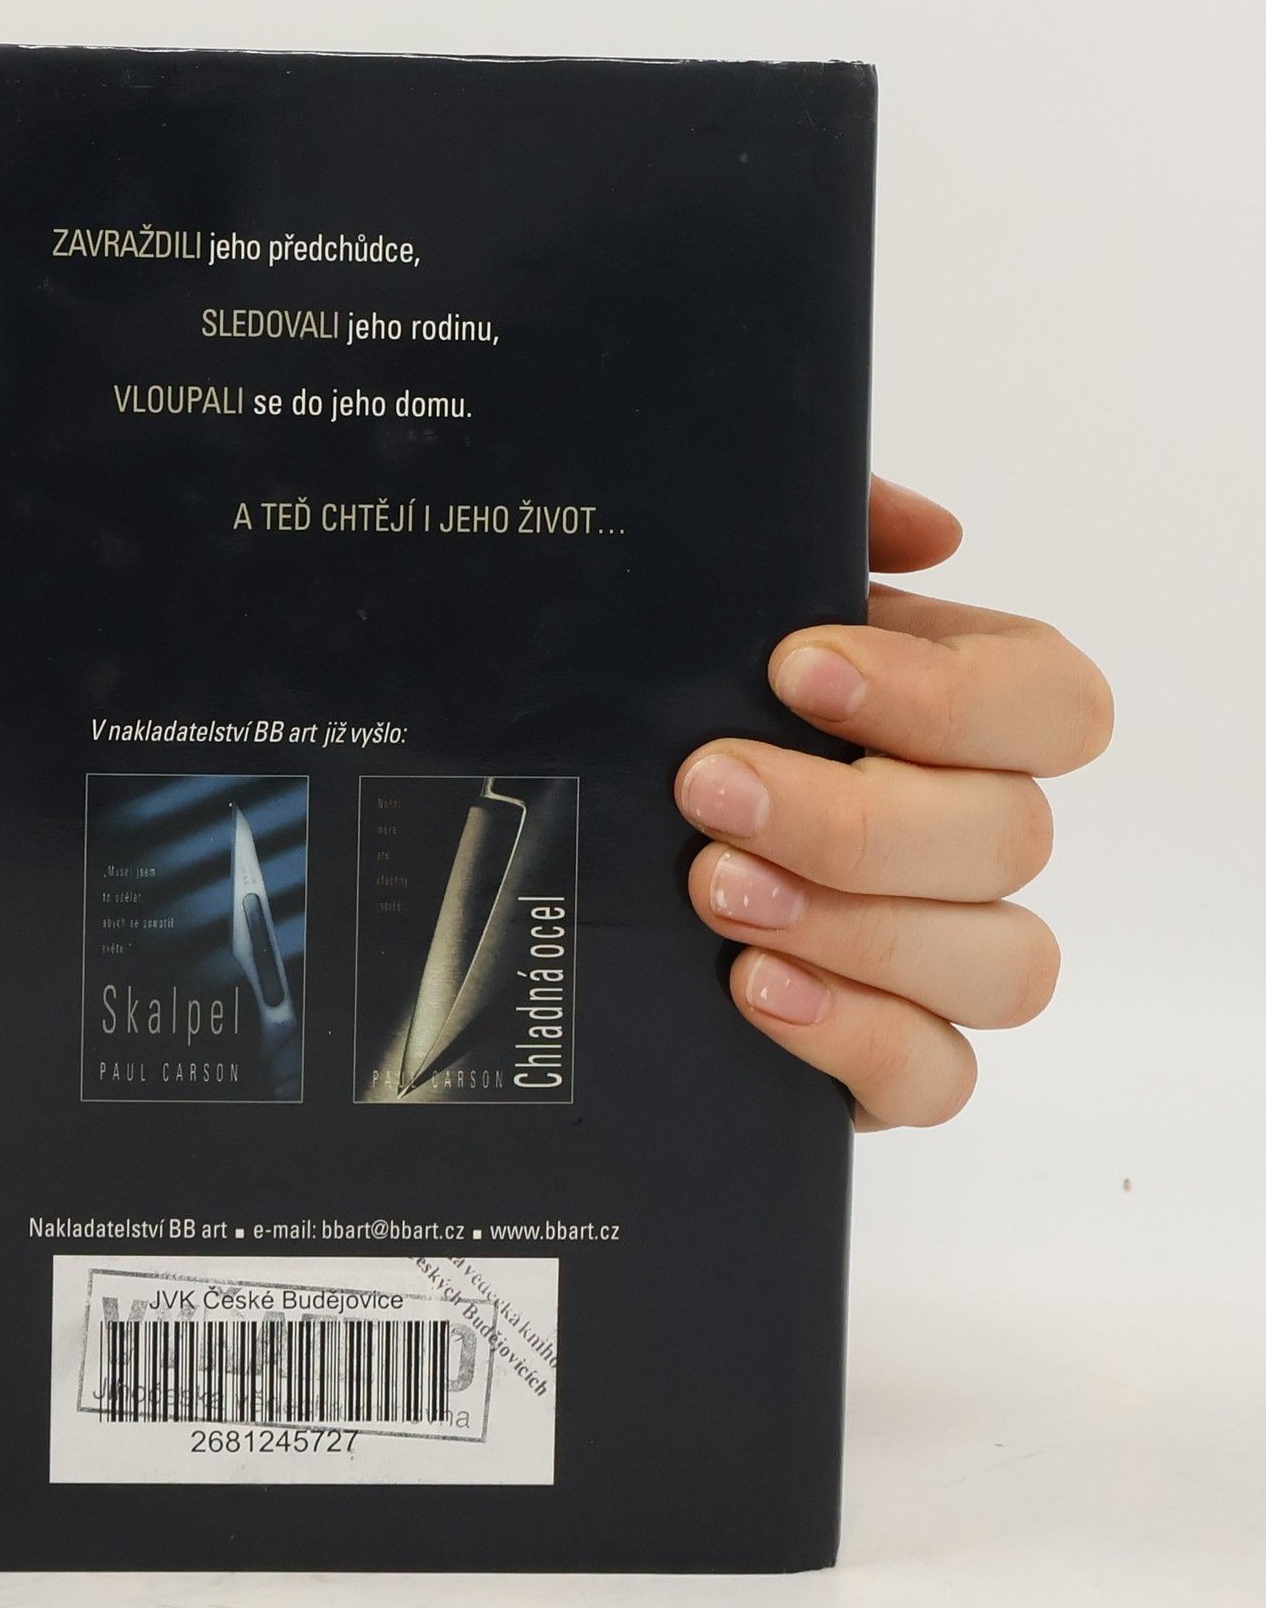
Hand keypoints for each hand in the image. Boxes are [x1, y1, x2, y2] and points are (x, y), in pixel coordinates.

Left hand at [675, 477, 1112, 1128]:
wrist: (556, 854)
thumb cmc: (662, 710)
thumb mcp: (714, 602)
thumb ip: (821, 533)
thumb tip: (931, 533)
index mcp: (955, 714)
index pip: (1051, 703)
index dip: (945, 695)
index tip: (792, 667)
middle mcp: (971, 833)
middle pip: (1011, 835)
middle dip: (853, 818)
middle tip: (706, 789)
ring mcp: (942, 954)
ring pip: (1003, 962)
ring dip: (859, 927)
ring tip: (713, 891)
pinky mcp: (889, 1056)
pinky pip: (937, 1074)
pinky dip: (855, 1035)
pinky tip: (752, 988)